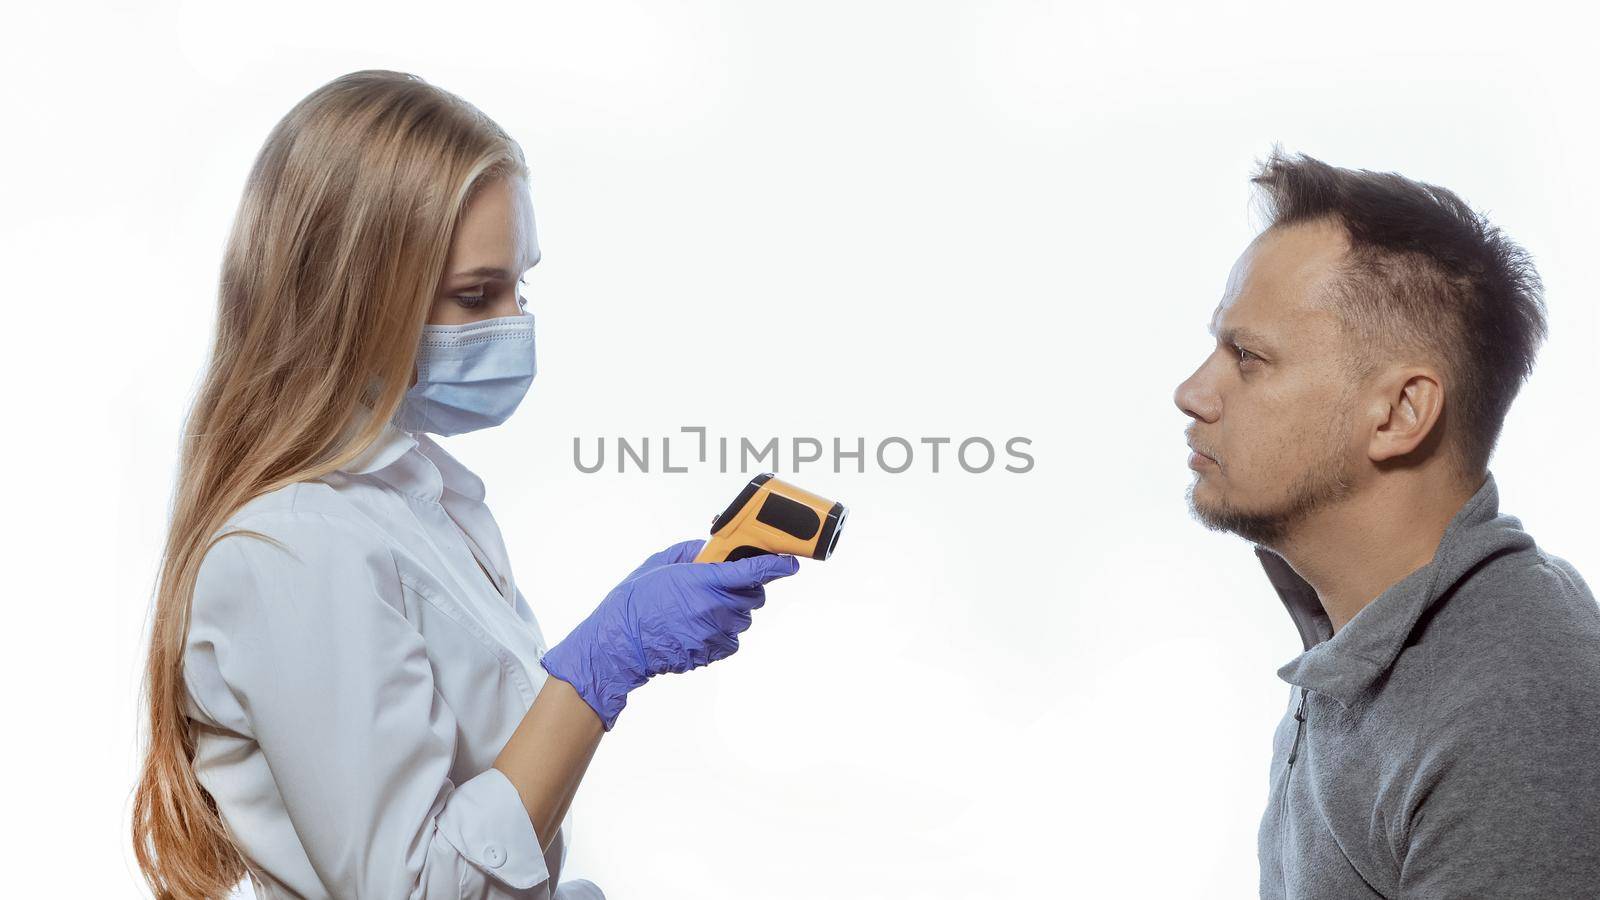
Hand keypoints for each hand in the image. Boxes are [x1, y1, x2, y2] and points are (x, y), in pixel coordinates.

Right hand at [540, 541, 798, 729]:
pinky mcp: (709, 654)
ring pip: (743, 620)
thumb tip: (713, 549)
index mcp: (703, 581)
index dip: (778, 565)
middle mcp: (714, 608)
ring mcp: (713, 634)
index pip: (753, 571)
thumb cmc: (636, 601)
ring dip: (733, 612)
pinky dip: (722, 633)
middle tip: (726, 584)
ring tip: (705, 608)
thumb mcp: (662, 563)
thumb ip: (693, 552)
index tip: (790, 563)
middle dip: (746, 588)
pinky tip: (700, 627)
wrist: (619, 643)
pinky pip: (730, 641)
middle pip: (754, 597)